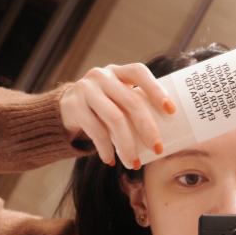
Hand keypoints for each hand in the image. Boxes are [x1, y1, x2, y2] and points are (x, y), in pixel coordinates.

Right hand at [58, 63, 175, 169]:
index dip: (156, 90)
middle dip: (147, 128)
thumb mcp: (117, 100)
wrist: (64, 109)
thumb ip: (134, 107)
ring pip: (115, 118)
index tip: (171, 110)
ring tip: (133, 163)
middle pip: (131, 101)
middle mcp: (102, 76)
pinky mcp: (73, 106)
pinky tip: (111, 160)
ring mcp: (86, 89)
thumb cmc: (102, 107)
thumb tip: (169, 136)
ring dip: (127, 145)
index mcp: (118, 72)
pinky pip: (95, 131)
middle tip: (157, 149)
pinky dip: (106, 148)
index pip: (139, 73)